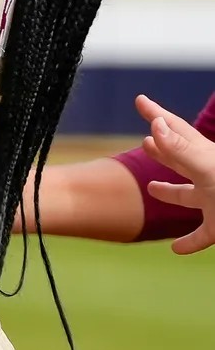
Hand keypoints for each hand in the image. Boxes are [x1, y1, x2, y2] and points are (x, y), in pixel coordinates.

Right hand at [140, 94, 214, 254]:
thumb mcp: (209, 168)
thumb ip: (182, 149)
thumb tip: (155, 125)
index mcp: (205, 157)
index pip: (176, 130)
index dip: (156, 114)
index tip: (141, 100)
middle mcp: (208, 176)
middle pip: (180, 159)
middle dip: (162, 150)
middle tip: (146, 141)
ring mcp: (214, 201)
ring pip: (188, 195)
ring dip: (169, 192)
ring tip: (152, 188)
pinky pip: (202, 235)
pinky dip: (188, 242)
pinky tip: (176, 249)